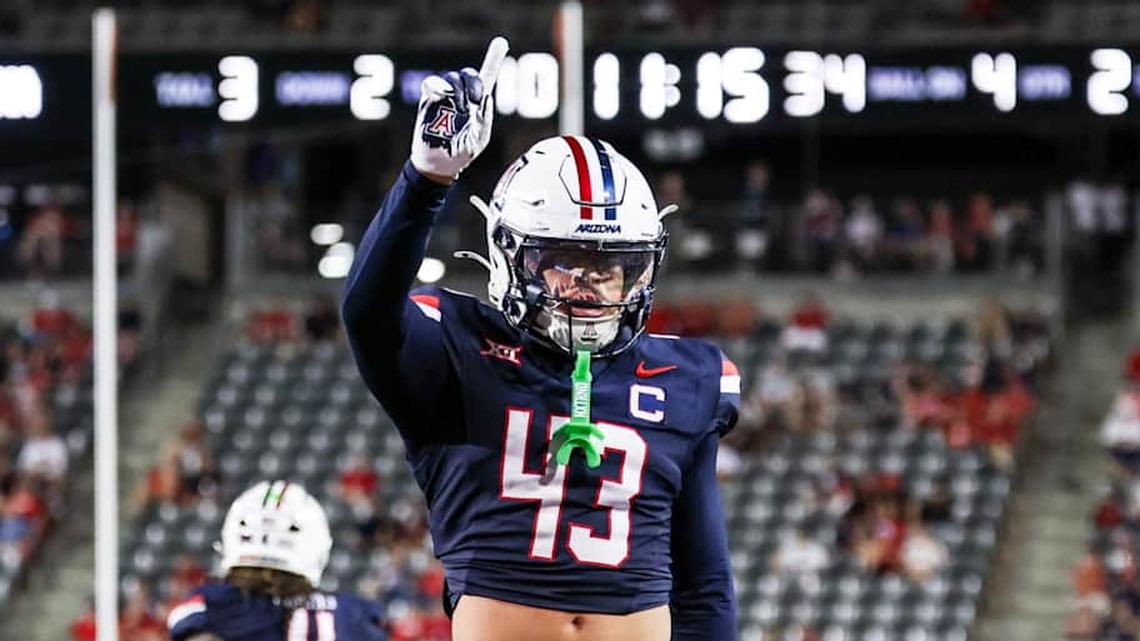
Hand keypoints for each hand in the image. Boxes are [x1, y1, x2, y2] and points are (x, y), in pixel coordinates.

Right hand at [411, 36, 508, 182]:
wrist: (437, 164)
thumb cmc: (460, 154)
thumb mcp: (479, 140)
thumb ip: (485, 120)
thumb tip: (487, 98)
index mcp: (477, 104)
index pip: (486, 78)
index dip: (494, 60)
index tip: (501, 42)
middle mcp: (462, 97)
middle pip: (469, 74)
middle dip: (474, 82)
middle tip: (475, 100)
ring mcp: (445, 97)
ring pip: (452, 76)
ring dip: (458, 89)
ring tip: (459, 108)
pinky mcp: (429, 100)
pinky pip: (432, 84)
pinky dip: (439, 87)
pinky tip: (444, 98)